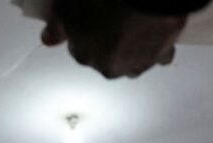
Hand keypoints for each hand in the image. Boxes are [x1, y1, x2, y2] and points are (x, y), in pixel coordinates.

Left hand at [42, 0, 186, 77]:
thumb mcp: (68, 6)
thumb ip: (58, 26)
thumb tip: (49, 39)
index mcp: (85, 56)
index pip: (79, 49)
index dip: (83, 32)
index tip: (88, 18)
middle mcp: (111, 67)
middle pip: (106, 57)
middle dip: (108, 42)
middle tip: (112, 17)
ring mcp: (138, 62)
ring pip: (132, 58)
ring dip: (131, 45)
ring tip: (133, 20)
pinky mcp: (163, 53)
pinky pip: (159, 51)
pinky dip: (156, 41)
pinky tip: (154, 23)